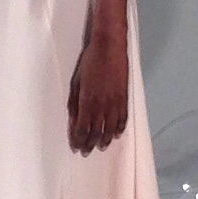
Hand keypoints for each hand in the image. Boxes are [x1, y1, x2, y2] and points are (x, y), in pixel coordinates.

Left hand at [67, 12, 130, 154]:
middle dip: (90, 143)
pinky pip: (123, 118)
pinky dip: (119, 128)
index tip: (76, 147)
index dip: (79, 140)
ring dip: (105, 140)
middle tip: (86, 152)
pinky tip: (115, 134)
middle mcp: (102, 105)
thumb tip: (72, 120)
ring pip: (110, 128)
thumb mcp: (76, 82)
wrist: (109, 46)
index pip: (82, 128)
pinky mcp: (125, 97)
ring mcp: (115, 102)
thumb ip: (74, 103)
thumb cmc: (89, 62)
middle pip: (96, 131)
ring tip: (101, 147)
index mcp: (87, 101)